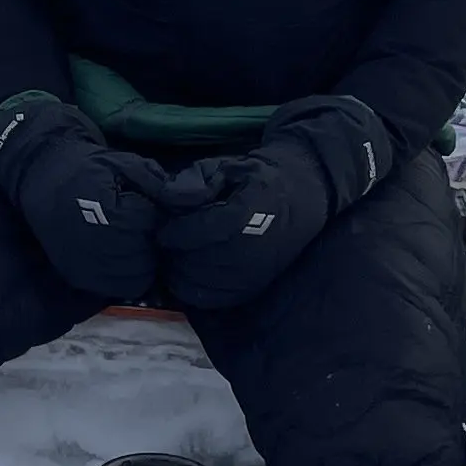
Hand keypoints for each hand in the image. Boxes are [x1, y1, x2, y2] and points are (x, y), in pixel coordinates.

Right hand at [0, 93, 172, 301]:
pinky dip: (121, 275)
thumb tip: (198, 199)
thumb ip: (161, 185)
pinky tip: (119, 255)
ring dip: (139, 264)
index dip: (160, 220)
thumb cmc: (89, 167)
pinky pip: (112, 287)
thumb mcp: (127, 164)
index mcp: (116, 214)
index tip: (153, 208)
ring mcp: (86, 264)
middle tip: (144, 228)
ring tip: (132, 242)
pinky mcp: (76, 275)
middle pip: (148, 260)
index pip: (157, 231)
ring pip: (134, 279)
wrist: (41, 174)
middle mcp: (100, 246)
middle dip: (152, 246)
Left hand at [150, 95, 395, 313]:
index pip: (201, 231)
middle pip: (199, 261)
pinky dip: (196, 291)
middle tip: (165, 245)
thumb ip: (196, 179)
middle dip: (175, 254)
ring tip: (174, 258)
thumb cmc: (259, 178)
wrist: (303, 195)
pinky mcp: (257, 286)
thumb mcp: (228, 166)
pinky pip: (218, 299)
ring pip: (205, 283)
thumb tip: (168, 197)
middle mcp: (254, 248)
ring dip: (182, 273)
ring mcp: (257, 271)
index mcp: (248, 213)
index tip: (162, 230)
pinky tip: (188, 275)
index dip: (175, 233)